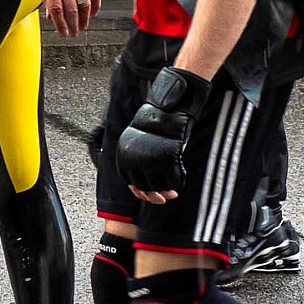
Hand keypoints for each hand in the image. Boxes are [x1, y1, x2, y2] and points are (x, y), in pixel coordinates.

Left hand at [41, 0, 99, 37]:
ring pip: (84, 5)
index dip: (59, 24)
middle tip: (73, 33)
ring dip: (84, 20)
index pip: (55, 9)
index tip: (62, 31)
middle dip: (72, 25)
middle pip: (71, 10)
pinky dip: (95, 7)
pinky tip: (92, 14)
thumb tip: (49, 13)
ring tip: (82, 27)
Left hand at [117, 66, 210, 203]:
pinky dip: (178, 182)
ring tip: (172, 192)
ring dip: (166, 191)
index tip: (152, 194)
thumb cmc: (157, 123)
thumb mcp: (141, 143)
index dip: (140, 191)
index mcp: (123, 155)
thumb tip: (144, 189)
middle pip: (143, 188)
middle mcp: (133, 160)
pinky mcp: (166, 160)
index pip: (129, 181)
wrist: (170, 106)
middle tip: (165, 197)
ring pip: (158, 187)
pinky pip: (173, 181)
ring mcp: (149, 161)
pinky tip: (180, 178)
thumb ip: (140, 162)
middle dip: (154, 195)